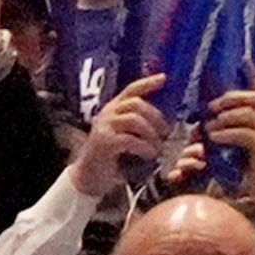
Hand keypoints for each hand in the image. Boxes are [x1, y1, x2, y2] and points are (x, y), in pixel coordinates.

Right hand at [71, 81, 172, 201]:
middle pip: (136, 104)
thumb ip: (136, 125)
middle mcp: (107, 114)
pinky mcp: (104, 142)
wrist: (89, 176)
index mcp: (113, 109)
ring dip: (151, 134)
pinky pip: (130, 139)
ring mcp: (104, 127)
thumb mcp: (123, 134)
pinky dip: (144, 147)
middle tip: (165, 132)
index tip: (163, 78)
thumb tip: (162, 122)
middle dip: (156, 117)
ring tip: (158, 147)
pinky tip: (150, 154)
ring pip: (135, 119)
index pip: (131, 89)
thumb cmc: (111, 156)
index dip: (147, 82)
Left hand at [203, 83, 254, 221]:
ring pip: (246, 113)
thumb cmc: (249, 174)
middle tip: (210, 108)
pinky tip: (214, 137)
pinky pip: (244, 132)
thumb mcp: (234, 149)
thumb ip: (225, 133)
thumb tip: (204, 124)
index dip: (253, 75)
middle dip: (227, 99)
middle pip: (250, 98)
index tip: (244, 60)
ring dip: (223, 117)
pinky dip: (226, 133)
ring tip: (208, 128)